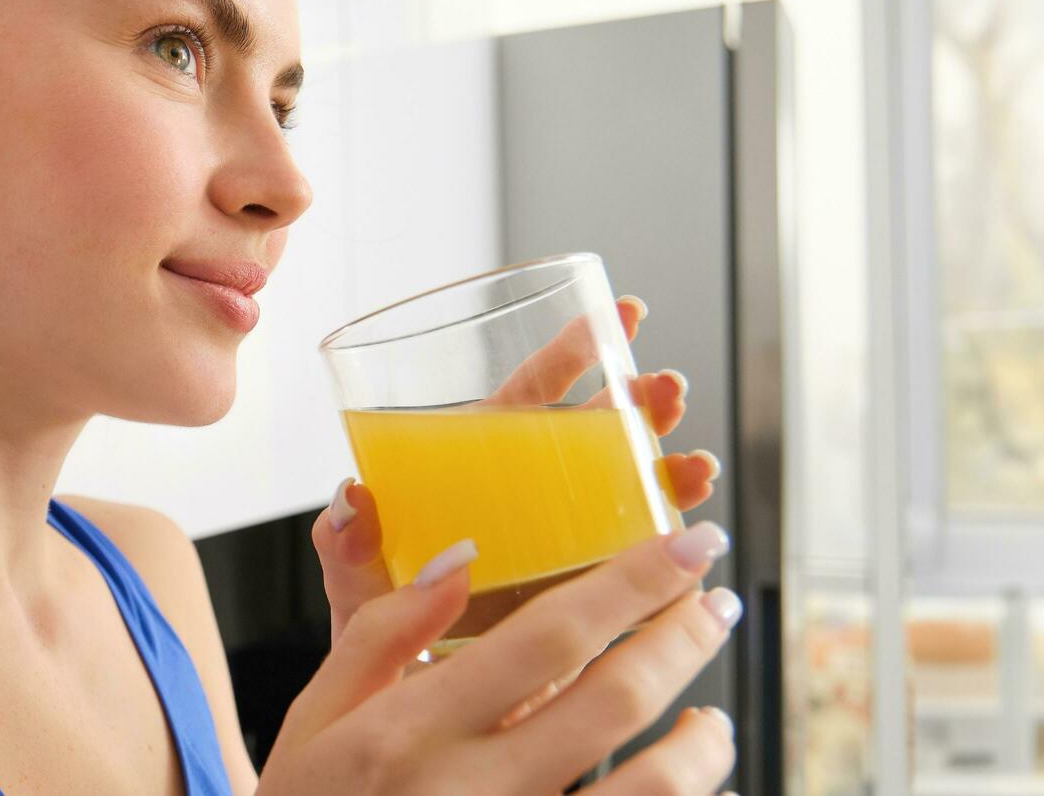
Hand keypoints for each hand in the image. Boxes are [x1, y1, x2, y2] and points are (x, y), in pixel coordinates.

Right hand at [259, 525, 743, 794]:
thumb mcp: (315, 718)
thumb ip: (380, 634)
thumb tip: (461, 556)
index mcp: (409, 730)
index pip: (547, 637)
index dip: (632, 583)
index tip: (686, 544)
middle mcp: (470, 789)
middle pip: (615, 701)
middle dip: (683, 639)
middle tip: (716, 601)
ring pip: (650, 790)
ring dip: (701, 744)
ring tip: (711, 718)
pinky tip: (692, 785)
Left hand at [314, 296, 717, 659]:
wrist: (411, 728)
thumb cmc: (381, 642)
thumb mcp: (358, 589)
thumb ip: (346, 547)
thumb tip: (350, 499)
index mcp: (474, 477)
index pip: (525, 399)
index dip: (572, 354)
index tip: (622, 315)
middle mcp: (532, 506)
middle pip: (595, 437)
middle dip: (639, 405)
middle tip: (667, 390)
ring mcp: (571, 552)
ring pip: (632, 495)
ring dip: (670, 472)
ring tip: (695, 466)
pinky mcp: (596, 607)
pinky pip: (647, 570)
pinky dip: (676, 553)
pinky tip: (697, 546)